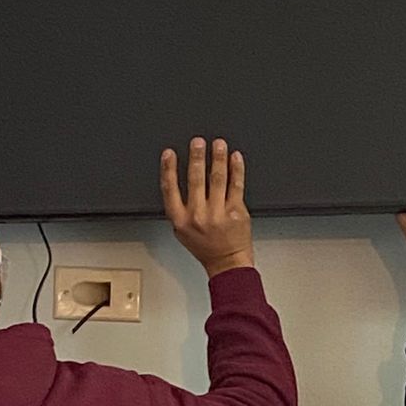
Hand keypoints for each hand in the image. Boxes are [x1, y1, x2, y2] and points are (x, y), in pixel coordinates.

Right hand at [160, 137, 253, 276]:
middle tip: (198, 142)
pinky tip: (235, 158)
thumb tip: (174, 178)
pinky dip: (236, 169)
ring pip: (217, 178)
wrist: (228, 263)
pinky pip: (236, 185)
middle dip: (197, 156)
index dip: (168, 169)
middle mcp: (198, 216)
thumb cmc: (206, 247)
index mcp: (181, 220)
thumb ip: (179, 208)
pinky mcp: (237, 212)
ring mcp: (219, 213)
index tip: (169, 154)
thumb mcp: (182, 231)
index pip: (170, 189)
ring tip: (218, 145)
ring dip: (217, 158)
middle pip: (195, 179)